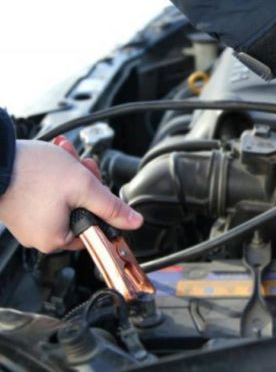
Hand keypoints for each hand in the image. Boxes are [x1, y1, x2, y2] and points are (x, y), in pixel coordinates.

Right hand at [0, 139, 142, 252]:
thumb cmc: (31, 172)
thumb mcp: (83, 186)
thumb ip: (111, 206)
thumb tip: (133, 222)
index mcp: (56, 240)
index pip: (94, 227)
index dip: (100, 203)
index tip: (97, 185)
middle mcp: (40, 237)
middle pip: (81, 210)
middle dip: (85, 182)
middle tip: (81, 165)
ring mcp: (29, 222)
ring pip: (66, 198)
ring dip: (71, 175)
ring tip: (66, 157)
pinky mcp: (20, 208)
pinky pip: (47, 195)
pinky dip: (54, 177)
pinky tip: (54, 162)